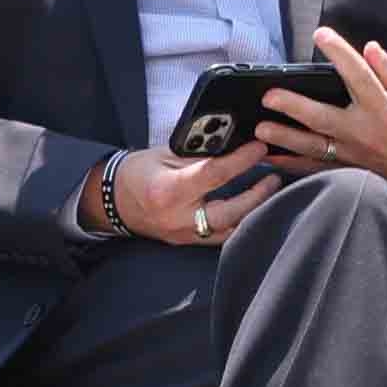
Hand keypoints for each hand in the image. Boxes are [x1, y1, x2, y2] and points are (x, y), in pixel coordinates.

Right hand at [105, 142, 277, 249]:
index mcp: (169, 191)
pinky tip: (251, 209)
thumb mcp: (164, 154)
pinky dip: (238, 223)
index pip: (214, 174)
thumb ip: (197, 153)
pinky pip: (220, 237)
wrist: (112, 201)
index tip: (259, 148)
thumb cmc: (137, 172)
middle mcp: (178, 218)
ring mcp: (184, 234)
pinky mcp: (187, 242)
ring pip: (229, 230)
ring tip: (267, 191)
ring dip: (252, 211)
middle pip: (230, 213)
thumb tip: (231, 145)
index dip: (241, 160)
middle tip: (273, 177)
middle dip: (257, 195)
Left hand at [259, 29, 386, 210]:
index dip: (340, 53)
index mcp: (383, 108)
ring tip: (261, 129)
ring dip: (286, 137)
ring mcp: (352, 155)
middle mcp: (363, 131)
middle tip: (269, 96)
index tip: (322, 34)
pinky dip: (291, 164)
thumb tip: (371, 49)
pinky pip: (314, 169)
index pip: (359, 75)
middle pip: (324, 117)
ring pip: (314, 146)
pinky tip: (270, 158)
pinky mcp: (346, 170)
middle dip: (295, 107)